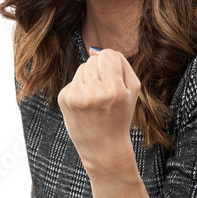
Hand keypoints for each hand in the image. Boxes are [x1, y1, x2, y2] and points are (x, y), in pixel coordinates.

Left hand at [57, 48, 140, 176]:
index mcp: (114, 89)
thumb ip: (121, 63)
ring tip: (95, 99)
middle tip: (105, 92)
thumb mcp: (133, 91)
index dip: (112, 63)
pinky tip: (85, 105)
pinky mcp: (64, 99)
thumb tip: (97, 51)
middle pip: (93, 60)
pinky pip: (73, 80)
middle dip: (100, 71)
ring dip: (89, 79)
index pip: (108, 54)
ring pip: (82, 68)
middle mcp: (93, 92)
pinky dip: (79, 89)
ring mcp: (76, 96)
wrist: (103, 146)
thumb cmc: (120, 116)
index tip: (114, 77)